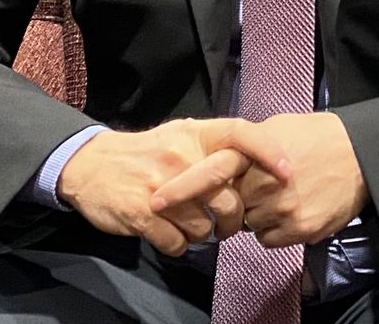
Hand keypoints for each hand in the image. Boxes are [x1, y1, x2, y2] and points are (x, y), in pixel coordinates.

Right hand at [55, 118, 291, 256]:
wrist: (90, 165)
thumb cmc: (146, 153)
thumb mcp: (180, 136)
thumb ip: (215, 147)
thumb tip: (258, 163)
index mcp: (195, 135)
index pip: (241, 133)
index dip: (269, 151)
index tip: (288, 173)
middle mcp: (181, 157)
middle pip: (229, 198)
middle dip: (235, 220)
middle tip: (228, 226)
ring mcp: (161, 187)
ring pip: (204, 226)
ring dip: (202, 235)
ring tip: (191, 227)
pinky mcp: (142, 214)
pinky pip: (178, 243)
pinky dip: (178, 245)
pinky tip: (170, 234)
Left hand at [151, 112, 365, 248]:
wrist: (362, 157)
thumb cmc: (318, 136)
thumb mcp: (277, 127)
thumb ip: (244, 144)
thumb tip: (220, 155)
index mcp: (254, 154)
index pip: (210, 172)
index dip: (181, 187)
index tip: (156, 201)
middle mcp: (263, 184)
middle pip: (227, 205)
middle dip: (234, 201)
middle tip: (254, 188)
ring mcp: (280, 210)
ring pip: (248, 224)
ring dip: (257, 214)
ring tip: (284, 193)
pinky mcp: (297, 230)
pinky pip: (269, 239)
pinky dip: (276, 228)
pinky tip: (294, 207)